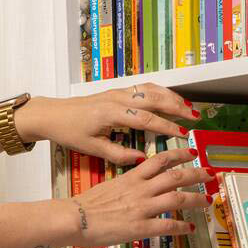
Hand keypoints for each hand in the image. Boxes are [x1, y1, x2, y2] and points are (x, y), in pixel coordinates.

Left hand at [19, 84, 199, 164]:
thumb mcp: (92, 148)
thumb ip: (118, 155)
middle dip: (177, 107)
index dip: (167, 126)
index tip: (183, 134)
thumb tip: (142, 160)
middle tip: (195, 117)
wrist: (52, 114)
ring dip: (172, 97)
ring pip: (151, 90)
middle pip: (154, 99)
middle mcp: (117, 99)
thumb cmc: (69, 131)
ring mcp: (118, 92)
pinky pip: (143, 88)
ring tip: (189, 108)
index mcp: (112, 114)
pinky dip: (160, 91)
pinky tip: (170, 99)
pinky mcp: (116, 91)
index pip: (146, 119)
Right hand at [69, 146, 212, 246]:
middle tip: (210, 173)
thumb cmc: (85, 205)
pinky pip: (167, 225)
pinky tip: (190, 228)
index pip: (160, 160)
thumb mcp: (108, 186)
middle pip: (175, 176)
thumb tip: (134, 185)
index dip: (179, 155)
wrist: (74, 218)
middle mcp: (140, 190)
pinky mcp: (141, 227)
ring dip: (196, 198)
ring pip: (177, 198)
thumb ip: (125, 185)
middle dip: (196, 174)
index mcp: (131, 178)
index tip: (192, 152)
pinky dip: (181, 226)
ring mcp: (142, 208)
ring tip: (208, 199)